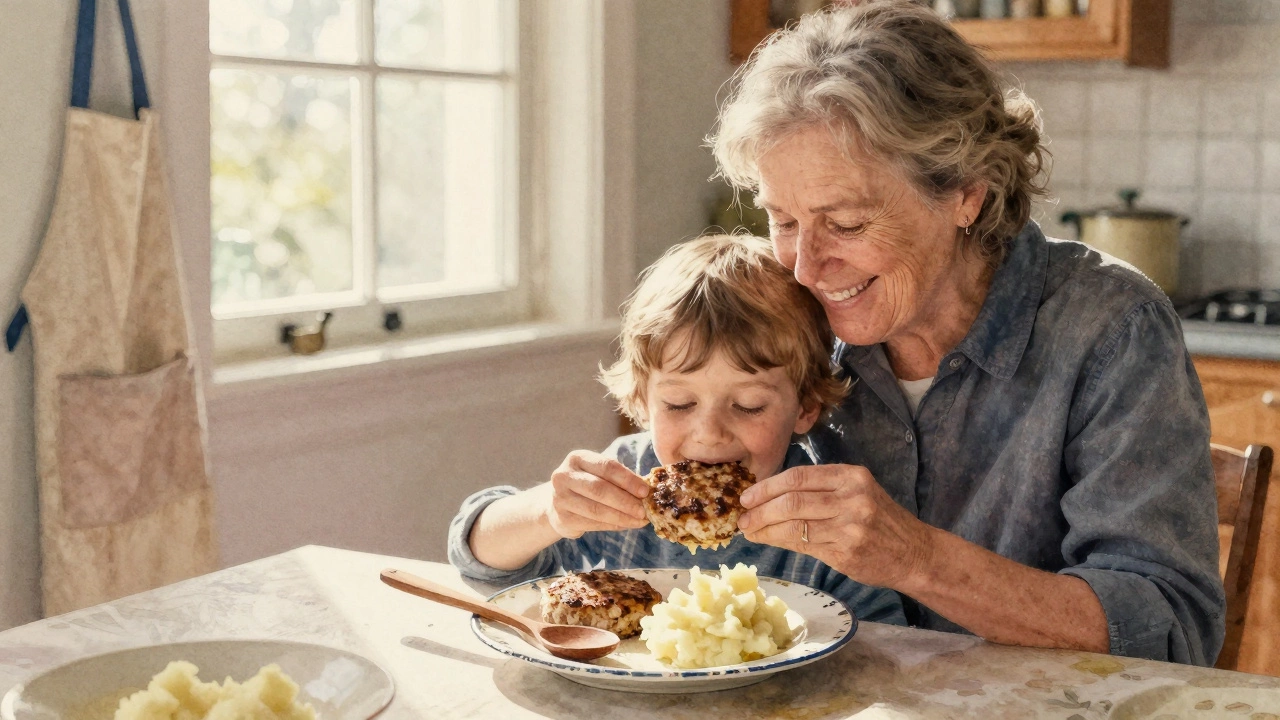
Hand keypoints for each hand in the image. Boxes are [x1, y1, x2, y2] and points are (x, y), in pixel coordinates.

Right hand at [543, 450, 649, 538]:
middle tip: (644, 510)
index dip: (628, 479)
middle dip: (626, 501)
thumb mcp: (598, 474)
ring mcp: (560, 498)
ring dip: (622, 517)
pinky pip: (593, 524)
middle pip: (600, 489)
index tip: (645, 491)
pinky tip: (627, 525)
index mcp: (577, 458)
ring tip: (640, 520)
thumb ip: (618, 479)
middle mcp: (564, 476)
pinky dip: (614, 525)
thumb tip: (647, 491)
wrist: (557, 504)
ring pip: (597, 510)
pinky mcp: (562, 518)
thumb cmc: (586, 485)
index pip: (606, 467)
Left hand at [737, 464, 933, 588]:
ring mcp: (850, 526)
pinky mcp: (846, 551)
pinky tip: (768, 540)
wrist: (914, 553)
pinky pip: (803, 545)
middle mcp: (852, 498)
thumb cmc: (879, 521)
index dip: (767, 486)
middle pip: (792, 500)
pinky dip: (780, 542)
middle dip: (760, 509)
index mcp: (851, 477)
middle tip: (742, 517)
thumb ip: (820, 491)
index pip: (799, 476)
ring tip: (749, 530)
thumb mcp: (857, 494)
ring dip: (764, 528)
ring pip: (794, 524)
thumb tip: (769, 496)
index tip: (747, 496)